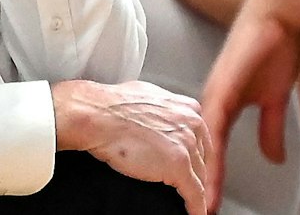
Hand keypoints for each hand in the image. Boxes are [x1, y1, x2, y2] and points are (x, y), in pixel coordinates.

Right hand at [51, 79, 211, 212]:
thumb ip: (163, 108)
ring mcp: (187, 145)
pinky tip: (194, 213)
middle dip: (196, 172)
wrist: (97, 115)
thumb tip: (160, 116)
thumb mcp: (147, 96)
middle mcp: (191, 124)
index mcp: (186, 107)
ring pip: (199, 176)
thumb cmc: (111, 106)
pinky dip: (195, 207)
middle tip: (190, 184)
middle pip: (202, 157)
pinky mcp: (178, 167)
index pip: (201, 137)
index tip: (195, 165)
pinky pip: (194, 194)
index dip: (196, 155)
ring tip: (190, 201)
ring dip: (195, 191)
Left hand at [198, 0, 299, 210]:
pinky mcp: (223, 85)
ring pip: (202, 143)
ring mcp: (216, 93)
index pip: (213, 152)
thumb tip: (275, 157)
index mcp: (224, 106)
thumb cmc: (278, 48)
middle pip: (200, 151)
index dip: (212, 180)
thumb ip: (270, 129)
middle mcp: (214, 101)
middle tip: (201, 212)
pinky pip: (213, 125)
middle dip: (201, 184)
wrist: (283, 12)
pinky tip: (210, 167)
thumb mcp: (274, 99)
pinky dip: (211, 149)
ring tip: (203, 202)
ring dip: (203, 173)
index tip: (209, 207)